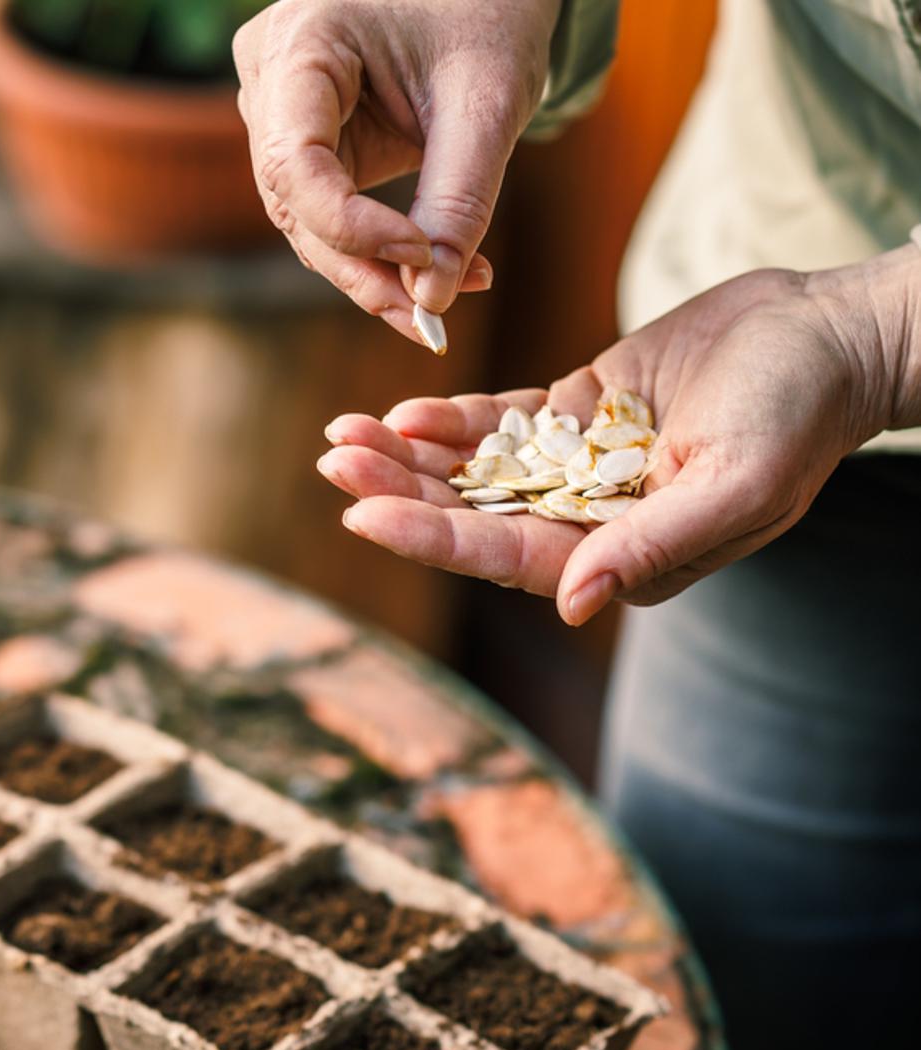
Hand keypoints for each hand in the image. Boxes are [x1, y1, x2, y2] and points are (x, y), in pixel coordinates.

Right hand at [232, 0, 558, 340]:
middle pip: (295, 203)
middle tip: (430, 320)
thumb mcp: (488, 98)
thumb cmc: (488, 7)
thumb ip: (459, 195)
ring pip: (307, 220)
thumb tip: (429, 298)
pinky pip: (330, 211)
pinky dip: (381, 248)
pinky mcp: (309, 140)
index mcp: (299, 43)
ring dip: (374, 270)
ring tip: (448, 296)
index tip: (421, 254)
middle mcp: (270, 79)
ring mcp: (281, 112)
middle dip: (364, 267)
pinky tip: (440, 270)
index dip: (349, 225)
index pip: (293, 162)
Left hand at [316, 266, 906, 623]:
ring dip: (408, 454)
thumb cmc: (798, 417)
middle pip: (472, 512)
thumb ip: (651, 545)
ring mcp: (577, 464)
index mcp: (621, 556)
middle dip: (398, 490)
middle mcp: (588, 520)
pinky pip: (500, 421)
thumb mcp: (735, 486)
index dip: (430, 536)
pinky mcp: (577, 410)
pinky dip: (451, 419)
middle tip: (333, 462)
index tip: (360, 515)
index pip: (506, 552)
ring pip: (473, 468)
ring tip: (342, 433)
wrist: (826, 337)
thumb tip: (567, 602)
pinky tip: (404, 411)